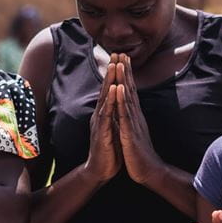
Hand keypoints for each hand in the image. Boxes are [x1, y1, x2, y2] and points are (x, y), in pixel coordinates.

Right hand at [83, 53, 121, 182]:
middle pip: (107, 88)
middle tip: (116, 52)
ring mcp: (100, 121)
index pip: (111, 89)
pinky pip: (107, 113)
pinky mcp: (101, 131)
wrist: (100, 170)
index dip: (116, 74)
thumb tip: (120, 104)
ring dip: (110, 80)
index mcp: (105, 113)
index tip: (121, 57)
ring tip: (115, 64)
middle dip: (112, 70)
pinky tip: (115, 89)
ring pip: (105, 97)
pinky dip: (111, 100)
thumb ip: (115, 115)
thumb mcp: (114, 128)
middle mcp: (101, 114)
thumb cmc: (108, 150)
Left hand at [110, 54, 162, 184]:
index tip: (122, 59)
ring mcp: (134, 123)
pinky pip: (125, 114)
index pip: (129, 91)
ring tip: (120, 63)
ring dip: (123, 79)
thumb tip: (128, 110)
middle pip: (129, 89)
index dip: (125, 75)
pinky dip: (122, 100)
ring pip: (127, 97)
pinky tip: (119, 88)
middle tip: (121, 53)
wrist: (149, 171)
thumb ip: (131, 120)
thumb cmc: (140, 154)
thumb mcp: (134, 132)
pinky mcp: (131, 133)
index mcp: (134, 116)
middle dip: (124, 71)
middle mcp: (135, 115)